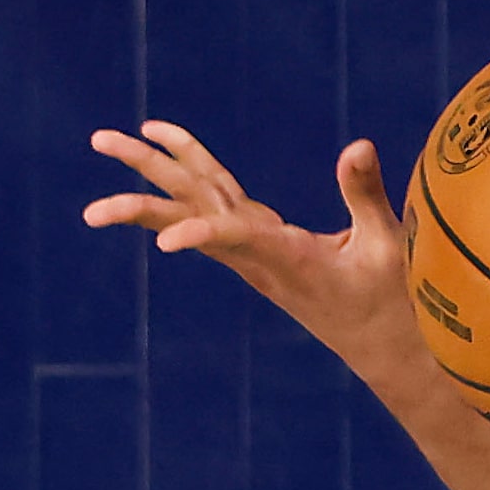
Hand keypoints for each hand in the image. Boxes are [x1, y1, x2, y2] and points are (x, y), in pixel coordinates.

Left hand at [82, 123, 426, 379]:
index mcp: (288, 258)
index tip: (163, 246)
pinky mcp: (260, 250)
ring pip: (192, 205)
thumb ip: (365, 195)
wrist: (380, 350)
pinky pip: (212, 208)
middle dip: (146, 173)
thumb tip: (359, 144)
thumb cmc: (390, 302)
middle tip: (99, 139)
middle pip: (192, 205)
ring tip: (106, 141)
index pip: (235, 239)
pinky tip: (169, 156)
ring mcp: (253, 252)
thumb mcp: (385, 247)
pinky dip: (189, 178)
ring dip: (150, 173)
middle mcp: (258, 255)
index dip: (201, 235)